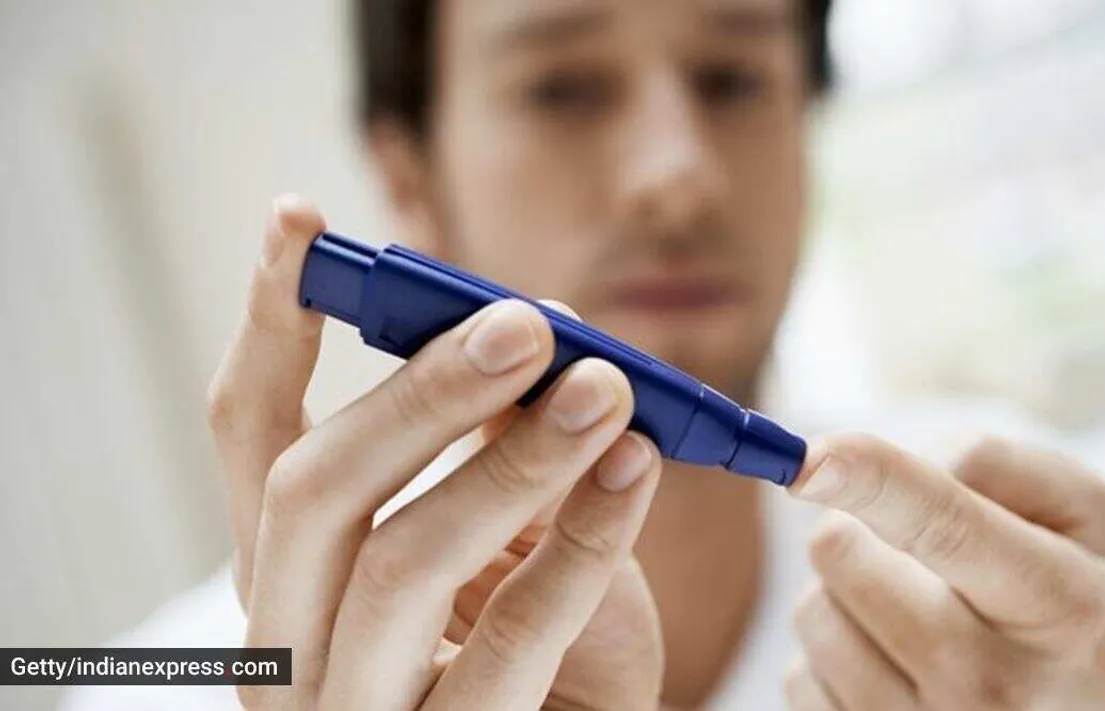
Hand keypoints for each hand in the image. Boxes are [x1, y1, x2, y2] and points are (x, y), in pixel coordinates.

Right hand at [206, 195, 663, 709]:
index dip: (272, 323)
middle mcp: (289, 641)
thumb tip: (538, 324)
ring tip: (605, 385)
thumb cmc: (540, 655)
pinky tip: (634, 468)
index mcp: (289, 568)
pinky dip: (583, 543)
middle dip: (417, 393)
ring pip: (396, 564)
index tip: (300, 220)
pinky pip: (513, 642)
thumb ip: (499, 444)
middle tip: (523, 325)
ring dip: (510, 459)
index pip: (249, 433)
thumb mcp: (509, 536)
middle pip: (309, 489)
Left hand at [785, 434, 1104, 710]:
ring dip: (843, 594)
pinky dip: (833, 656)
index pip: (945, 526)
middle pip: (844, 555)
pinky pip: (800, 676)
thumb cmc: (1071, 606)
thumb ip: (985, 460)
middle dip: (857, 528)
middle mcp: (995, 680)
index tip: (810, 460)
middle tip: (910, 555)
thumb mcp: (1077, 514)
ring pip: (813, 610)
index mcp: (1059, 603)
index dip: (872, 479)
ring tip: (915, 615)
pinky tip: (895, 669)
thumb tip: (869, 467)